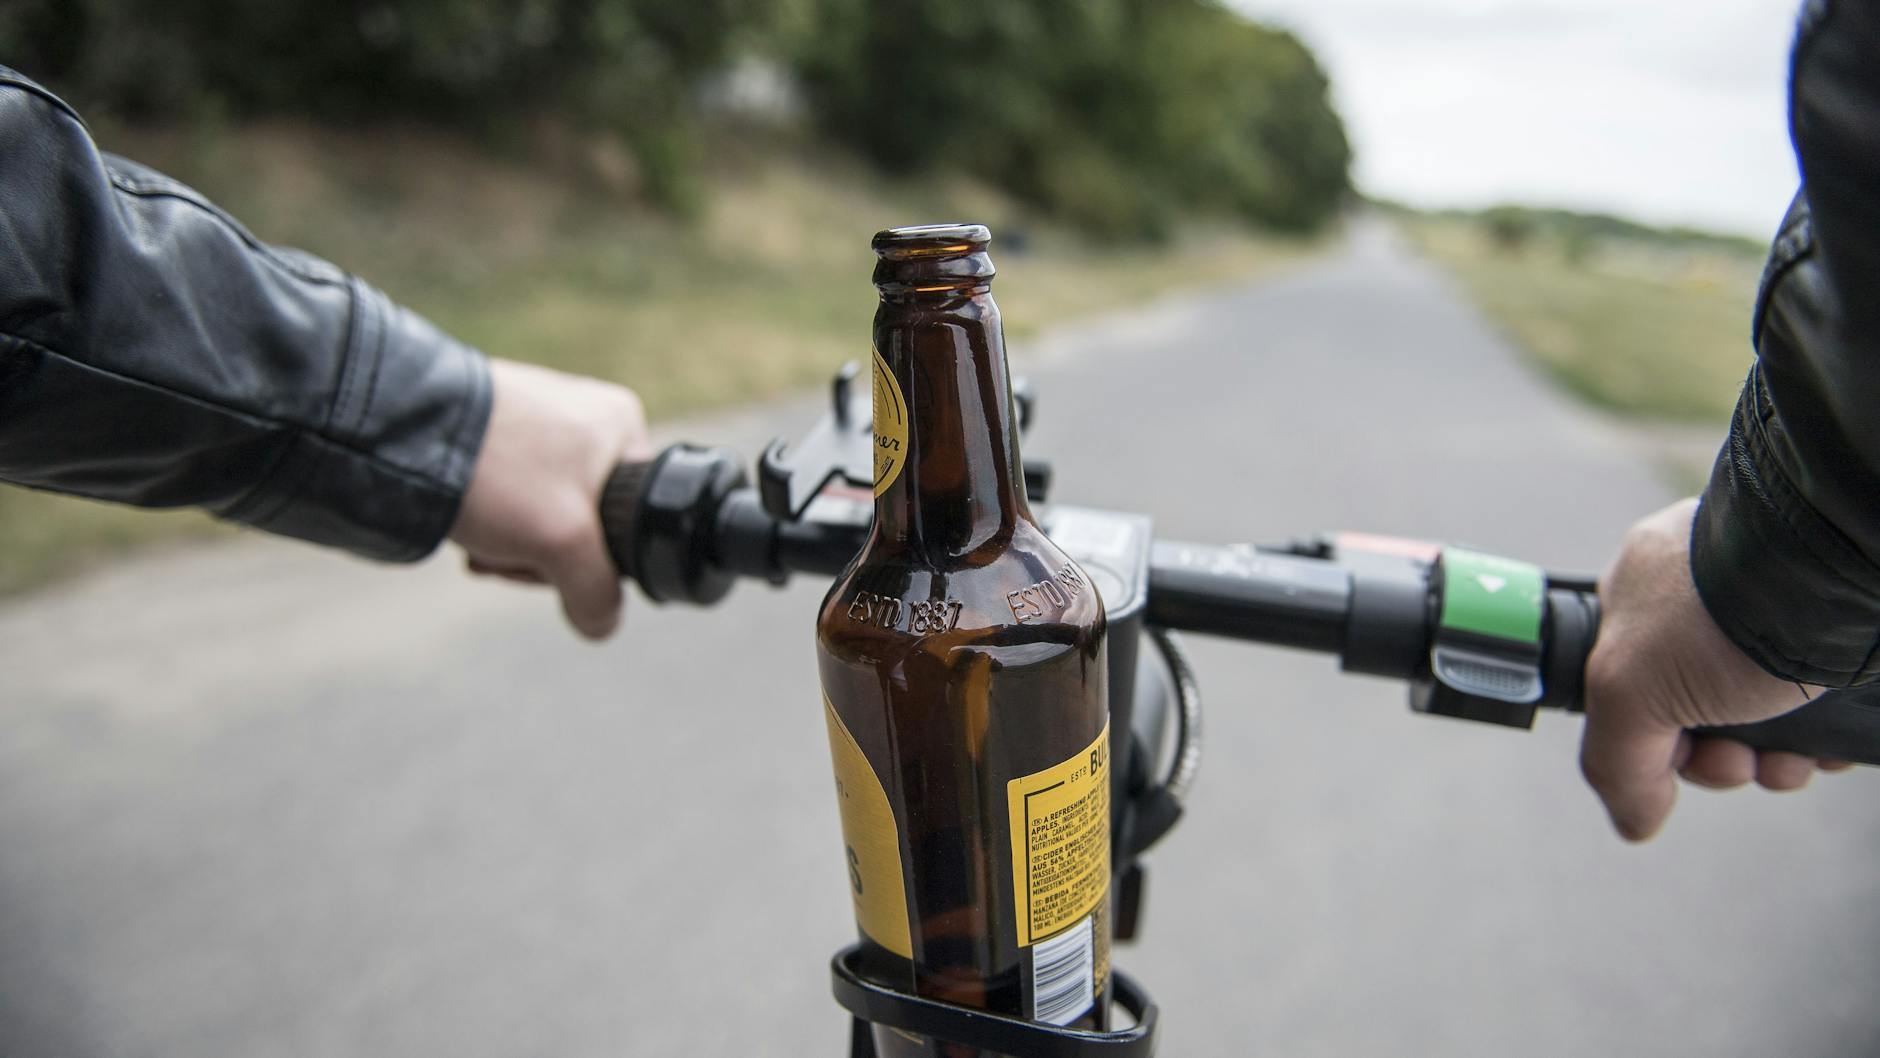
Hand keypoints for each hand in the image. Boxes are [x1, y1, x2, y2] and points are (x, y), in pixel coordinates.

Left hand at [449, 358, 651, 638]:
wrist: (400, 428)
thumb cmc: (496, 472)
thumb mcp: (565, 543)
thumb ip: (597, 592)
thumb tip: (601, 623)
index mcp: (623, 426)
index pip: (630, 521)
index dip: (590, 562)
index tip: (548, 566)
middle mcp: (586, 414)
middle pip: (583, 521)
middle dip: (538, 553)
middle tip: (504, 553)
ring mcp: (538, 417)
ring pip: (541, 513)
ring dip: (509, 542)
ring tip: (479, 540)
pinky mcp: (494, 427)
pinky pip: (509, 492)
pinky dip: (489, 517)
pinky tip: (467, 522)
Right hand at [1580, 498, 1843, 841]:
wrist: (1833, 574)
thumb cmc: (1724, 614)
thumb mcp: (1628, 692)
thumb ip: (1614, 763)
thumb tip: (1634, 820)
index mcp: (1637, 590)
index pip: (1628, 689)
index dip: (1653, 743)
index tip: (1683, 759)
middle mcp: (1700, 594)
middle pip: (1696, 709)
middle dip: (1722, 758)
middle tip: (1742, 762)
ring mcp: (1769, 608)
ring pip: (1761, 711)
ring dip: (1775, 759)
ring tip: (1794, 764)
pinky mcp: (1828, 630)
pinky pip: (1816, 696)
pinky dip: (1820, 733)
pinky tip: (1828, 749)